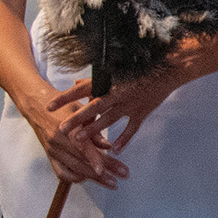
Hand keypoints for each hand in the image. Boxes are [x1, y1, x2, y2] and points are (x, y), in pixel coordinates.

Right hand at [23, 83, 123, 186]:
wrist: (38, 107)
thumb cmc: (64, 107)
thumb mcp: (82, 111)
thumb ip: (94, 129)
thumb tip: (108, 146)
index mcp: (66, 128)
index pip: (82, 147)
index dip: (94, 160)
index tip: (106, 171)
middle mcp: (57, 142)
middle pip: (80, 163)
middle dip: (103, 174)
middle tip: (122, 176)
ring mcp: (52, 151)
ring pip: (73, 171)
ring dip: (93, 179)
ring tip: (112, 182)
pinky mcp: (50, 157)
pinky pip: (62, 173)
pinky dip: (76, 178)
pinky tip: (90, 178)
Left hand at [63, 49, 195, 153]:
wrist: (167, 68)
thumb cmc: (139, 67)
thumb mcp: (115, 70)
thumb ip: (95, 80)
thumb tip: (77, 83)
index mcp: (109, 81)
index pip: (82, 90)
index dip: (65, 98)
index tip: (50, 106)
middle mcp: (117, 93)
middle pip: (92, 107)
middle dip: (76, 118)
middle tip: (61, 128)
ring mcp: (130, 103)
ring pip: (109, 119)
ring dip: (94, 130)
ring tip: (80, 139)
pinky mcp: (142, 111)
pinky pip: (131, 128)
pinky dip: (124, 139)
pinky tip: (114, 150)